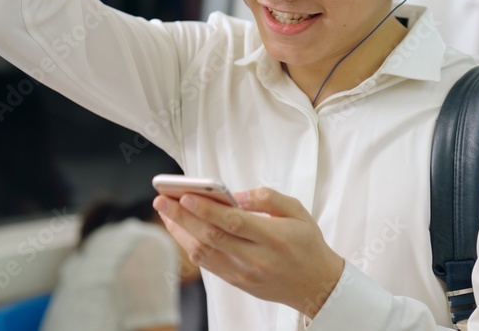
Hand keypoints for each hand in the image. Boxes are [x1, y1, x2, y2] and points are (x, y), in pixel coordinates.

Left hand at [153, 187, 345, 317]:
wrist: (315, 284)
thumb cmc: (306, 244)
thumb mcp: (297, 211)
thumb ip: (267, 198)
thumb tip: (236, 195)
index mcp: (273, 237)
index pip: (233, 222)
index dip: (206, 209)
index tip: (185, 195)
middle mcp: (256, 258)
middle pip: (212, 236)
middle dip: (183, 217)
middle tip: (162, 200)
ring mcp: (244, 273)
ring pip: (204, 252)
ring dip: (181, 232)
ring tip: (166, 212)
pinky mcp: (237, 281)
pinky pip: (207, 264)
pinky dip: (190, 246)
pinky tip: (181, 230)